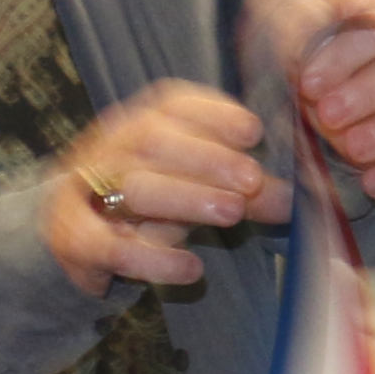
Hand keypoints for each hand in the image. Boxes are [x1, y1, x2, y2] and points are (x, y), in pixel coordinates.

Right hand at [42, 79, 283, 292]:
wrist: (79, 236)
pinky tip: (192, 268)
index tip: (253, 131)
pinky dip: (152, 259)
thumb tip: (300, 196)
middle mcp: (110, 147)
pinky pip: (108, 245)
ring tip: (232, 214)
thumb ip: (245, 189)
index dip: (214, 115)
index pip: (173, 105)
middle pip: (154, 141)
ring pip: (134, 188)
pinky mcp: (74, 237)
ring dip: (187, 199)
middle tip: (253, 180)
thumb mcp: (199, 187)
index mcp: (141, 122)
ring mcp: (86, 189)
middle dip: (208, 160)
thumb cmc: (154, 202)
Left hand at [242, 0, 374, 203]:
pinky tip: (372, 183)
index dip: (345, 57)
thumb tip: (301, 43)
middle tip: (326, 117)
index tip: (307, 84)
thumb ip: (288, 20)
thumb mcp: (274, 17)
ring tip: (352, 151)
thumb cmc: (289, 46)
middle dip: (367, 94)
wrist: (301, 93)